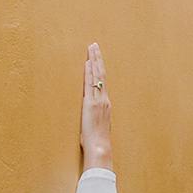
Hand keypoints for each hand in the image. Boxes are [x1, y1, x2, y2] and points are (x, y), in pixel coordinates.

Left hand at [80, 42, 113, 169]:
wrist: (100, 148)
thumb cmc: (97, 142)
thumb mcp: (97, 127)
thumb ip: (94, 118)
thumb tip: (90, 117)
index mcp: (106, 104)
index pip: (102, 81)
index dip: (99, 68)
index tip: (95, 57)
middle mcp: (104, 99)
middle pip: (102, 74)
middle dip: (98, 58)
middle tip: (94, 45)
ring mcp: (98, 100)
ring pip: (97, 76)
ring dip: (94, 60)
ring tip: (91, 48)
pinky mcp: (90, 103)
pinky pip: (90, 84)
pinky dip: (89, 72)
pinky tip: (87, 63)